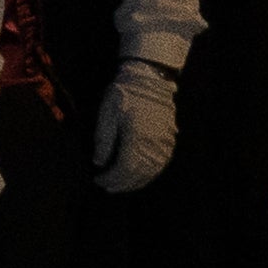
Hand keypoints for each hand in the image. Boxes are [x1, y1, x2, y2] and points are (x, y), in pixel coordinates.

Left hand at [93, 58, 181, 192]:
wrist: (149, 80)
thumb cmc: (124, 94)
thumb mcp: (107, 113)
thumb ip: (103, 140)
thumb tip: (98, 162)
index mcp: (137, 139)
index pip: (124, 168)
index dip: (111, 178)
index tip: (98, 180)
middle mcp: (153, 146)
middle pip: (138, 174)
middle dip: (121, 183)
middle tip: (106, 187)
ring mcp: (164, 146)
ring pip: (151, 173)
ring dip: (135, 182)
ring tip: (120, 185)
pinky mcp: (169, 143)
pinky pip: (160, 165)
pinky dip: (148, 175)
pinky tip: (138, 176)